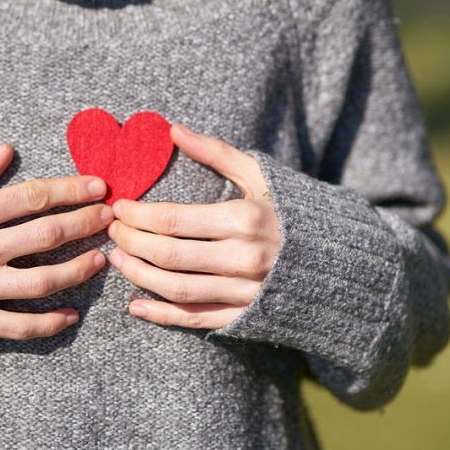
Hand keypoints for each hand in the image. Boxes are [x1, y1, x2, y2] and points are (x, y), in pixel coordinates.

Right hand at [0, 144, 111, 341]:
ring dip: (78, 269)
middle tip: (113, 218)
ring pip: (42, 280)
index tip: (100, 186)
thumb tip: (8, 150)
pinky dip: (50, 323)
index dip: (73, 190)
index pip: (35, 196)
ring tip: (101, 260)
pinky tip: (71, 315)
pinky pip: (19, 326)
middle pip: (47, 233)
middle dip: (86, 223)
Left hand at [107, 124, 280, 328]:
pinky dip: (161, 315)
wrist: (339, 262)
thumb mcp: (258, 175)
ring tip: (117, 260)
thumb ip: (214, 152)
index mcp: (244, 218)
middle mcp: (244, 258)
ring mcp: (244, 292)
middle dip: (131, 242)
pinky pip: (194, 320)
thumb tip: (173, 129)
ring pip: (176, 289)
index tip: (119, 207)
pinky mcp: (244, 318)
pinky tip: (135, 305)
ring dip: (138, 275)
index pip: (173, 219)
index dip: (138, 215)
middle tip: (111, 231)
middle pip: (168, 254)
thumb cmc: (290, 210)